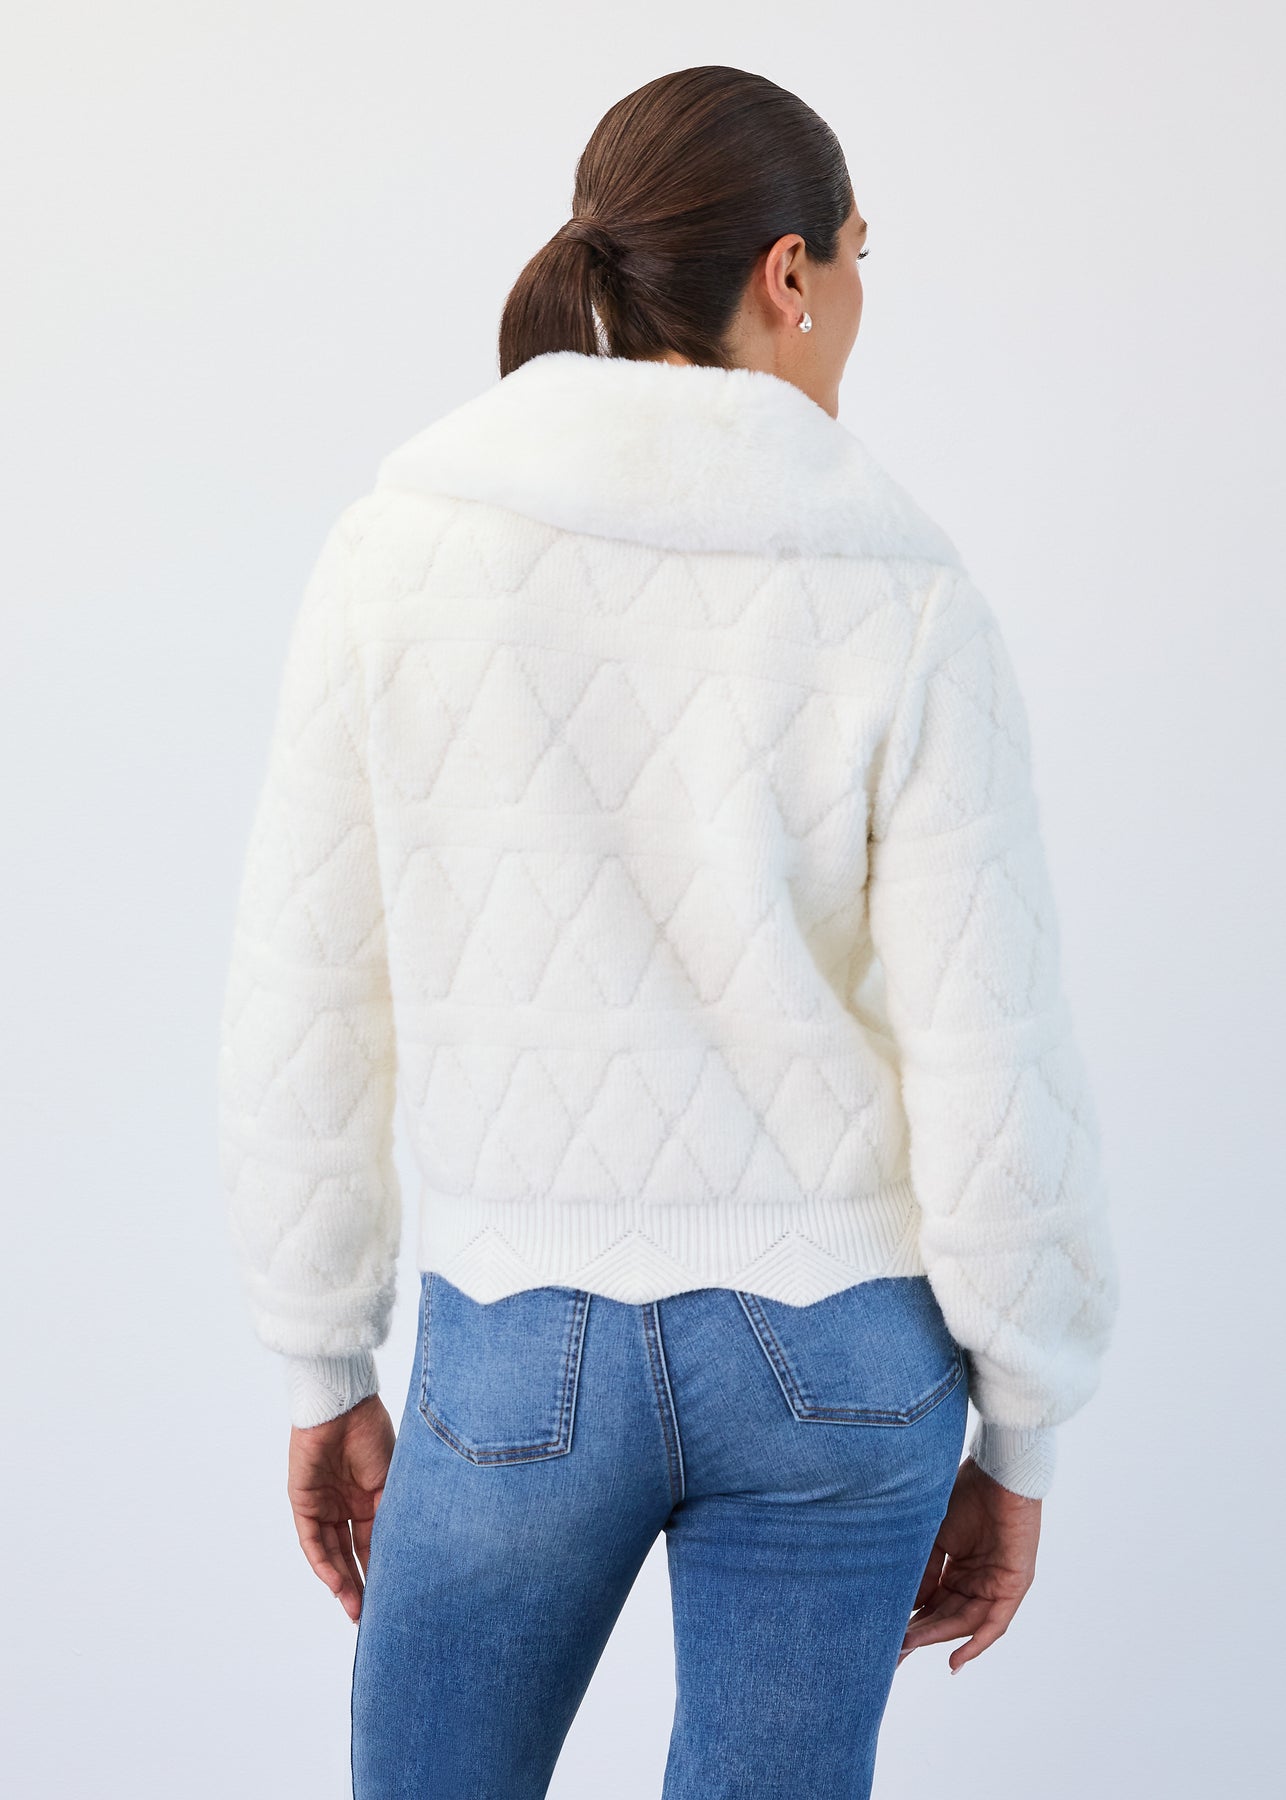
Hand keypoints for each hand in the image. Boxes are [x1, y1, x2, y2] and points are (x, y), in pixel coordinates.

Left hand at [287, 1392, 395, 1623]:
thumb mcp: (391, 1482)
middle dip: (359, 1584)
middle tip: (369, 1615)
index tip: (392, 1597)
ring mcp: (323, 1504)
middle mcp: (346, 1505)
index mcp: (370, 1498)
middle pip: (350, 1553)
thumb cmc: (373, 1436)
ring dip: (341, 1581)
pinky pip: (311, 1540)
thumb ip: (391, 1516)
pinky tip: (336, 1583)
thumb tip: (406, 1554)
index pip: (373, 1543)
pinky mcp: (303, 1501)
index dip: (381, 1570)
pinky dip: (323, 1563)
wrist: (344, 1407)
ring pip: (330, 1552)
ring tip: (354, 1608)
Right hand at [897, 1455, 1040, 1671]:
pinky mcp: (1013, 1586)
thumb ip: (926, 1571)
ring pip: (964, 1621)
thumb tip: (910, 1605)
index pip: (934, 1602)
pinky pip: (994, 1624)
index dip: (912, 1619)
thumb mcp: (936, 1537)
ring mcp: (996, 1585)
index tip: (886, 1634)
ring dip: (937, 1636)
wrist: (998, 1474)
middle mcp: (978, 1580)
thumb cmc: (967, 1495)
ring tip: (908, 1645)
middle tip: (893, 1652)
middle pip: (947, 1616)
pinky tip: (955, 1661)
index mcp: (959, 1568)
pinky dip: (975, 1643)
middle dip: (920, 1634)